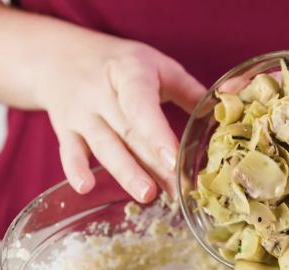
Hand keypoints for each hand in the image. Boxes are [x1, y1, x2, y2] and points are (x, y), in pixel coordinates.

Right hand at [33, 31, 205, 201]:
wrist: (61, 56)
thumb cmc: (120, 64)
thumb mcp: (155, 65)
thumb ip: (188, 92)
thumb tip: (227, 113)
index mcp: (129, 72)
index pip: (142, 106)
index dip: (157, 134)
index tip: (174, 159)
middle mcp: (101, 93)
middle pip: (129, 133)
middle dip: (153, 164)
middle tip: (176, 190)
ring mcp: (80, 113)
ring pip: (104, 146)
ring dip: (125, 172)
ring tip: (147, 195)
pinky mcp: (64, 129)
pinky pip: (68, 151)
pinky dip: (75, 170)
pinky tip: (86, 187)